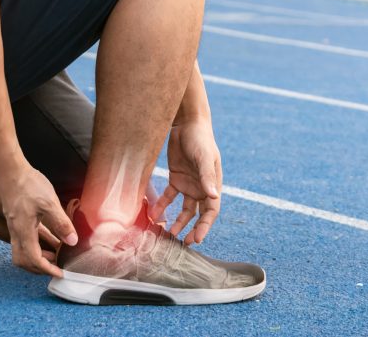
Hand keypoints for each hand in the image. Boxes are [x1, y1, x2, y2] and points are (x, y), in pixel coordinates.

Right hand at [0, 164, 77, 276]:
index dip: (47, 269)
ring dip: (39, 257)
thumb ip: (61, 223)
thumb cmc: (27, 184)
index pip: (33, 260)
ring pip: (24, 251)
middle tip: (57, 266)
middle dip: (40, 268)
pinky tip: (52, 238)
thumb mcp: (49, 203)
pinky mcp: (17, 220)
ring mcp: (15, 227)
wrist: (10, 170)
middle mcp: (16, 232)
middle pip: (24, 261)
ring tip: (57, 254)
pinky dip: (39, 243)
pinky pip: (27, 238)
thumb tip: (72, 242)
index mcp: (23, 231)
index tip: (60, 273)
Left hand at [149, 119, 222, 244]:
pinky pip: (169, 196)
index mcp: (212, 186)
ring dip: (178, 221)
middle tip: (184, 243)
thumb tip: (213, 196)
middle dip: (192, 229)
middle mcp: (201, 188)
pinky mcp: (176, 179)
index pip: (211, 212)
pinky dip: (162, 205)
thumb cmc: (200, 140)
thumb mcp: (204, 158)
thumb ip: (207, 177)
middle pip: (198, 215)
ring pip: (184, 209)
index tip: (197, 239)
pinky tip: (154, 214)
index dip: (205, 226)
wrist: (187, 124)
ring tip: (169, 234)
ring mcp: (188, 185)